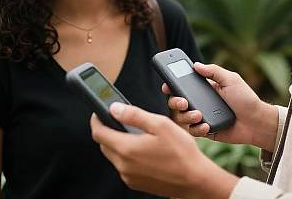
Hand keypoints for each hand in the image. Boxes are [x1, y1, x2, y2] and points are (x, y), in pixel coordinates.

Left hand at [90, 103, 238, 198]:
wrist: (194, 180)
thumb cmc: (181, 151)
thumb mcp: (160, 124)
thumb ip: (134, 115)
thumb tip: (114, 108)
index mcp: (127, 149)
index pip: (99, 133)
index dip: (96, 119)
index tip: (99, 111)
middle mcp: (123, 166)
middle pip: (104, 144)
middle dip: (107, 130)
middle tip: (119, 119)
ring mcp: (129, 177)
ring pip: (114, 155)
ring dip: (117, 142)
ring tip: (136, 133)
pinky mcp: (136, 183)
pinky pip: (123, 166)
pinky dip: (126, 154)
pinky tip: (143, 148)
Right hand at [163, 62, 278, 149]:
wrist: (257, 122)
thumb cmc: (246, 99)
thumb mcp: (231, 79)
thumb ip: (213, 71)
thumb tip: (196, 65)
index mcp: (205, 88)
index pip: (184, 85)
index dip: (172, 84)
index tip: (167, 84)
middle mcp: (200, 102)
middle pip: (177, 102)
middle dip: (175, 101)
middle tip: (184, 102)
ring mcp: (202, 117)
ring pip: (182, 117)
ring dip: (187, 116)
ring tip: (199, 115)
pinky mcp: (206, 131)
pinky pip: (193, 131)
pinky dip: (197, 129)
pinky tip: (207, 126)